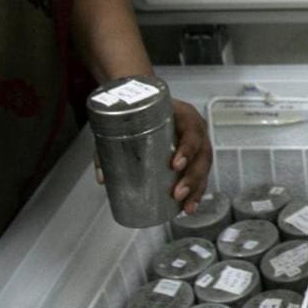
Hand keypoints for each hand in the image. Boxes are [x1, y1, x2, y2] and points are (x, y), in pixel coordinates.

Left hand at [92, 99, 211, 214]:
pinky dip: (196, 192)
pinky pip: (201, 175)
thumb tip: (103, 177)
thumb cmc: (140, 109)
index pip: (191, 130)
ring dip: (196, 189)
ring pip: (204, 168)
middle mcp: (194, 128)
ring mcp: (197, 143)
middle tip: (177, 194)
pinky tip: (189, 206)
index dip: (187, 149)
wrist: (145, 101)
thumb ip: (110, 144)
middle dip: (192, 177)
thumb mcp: (125, 120)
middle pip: (202, 154)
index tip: (176, 165)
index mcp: (182, 114)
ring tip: (186, 206)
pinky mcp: (194, 157)